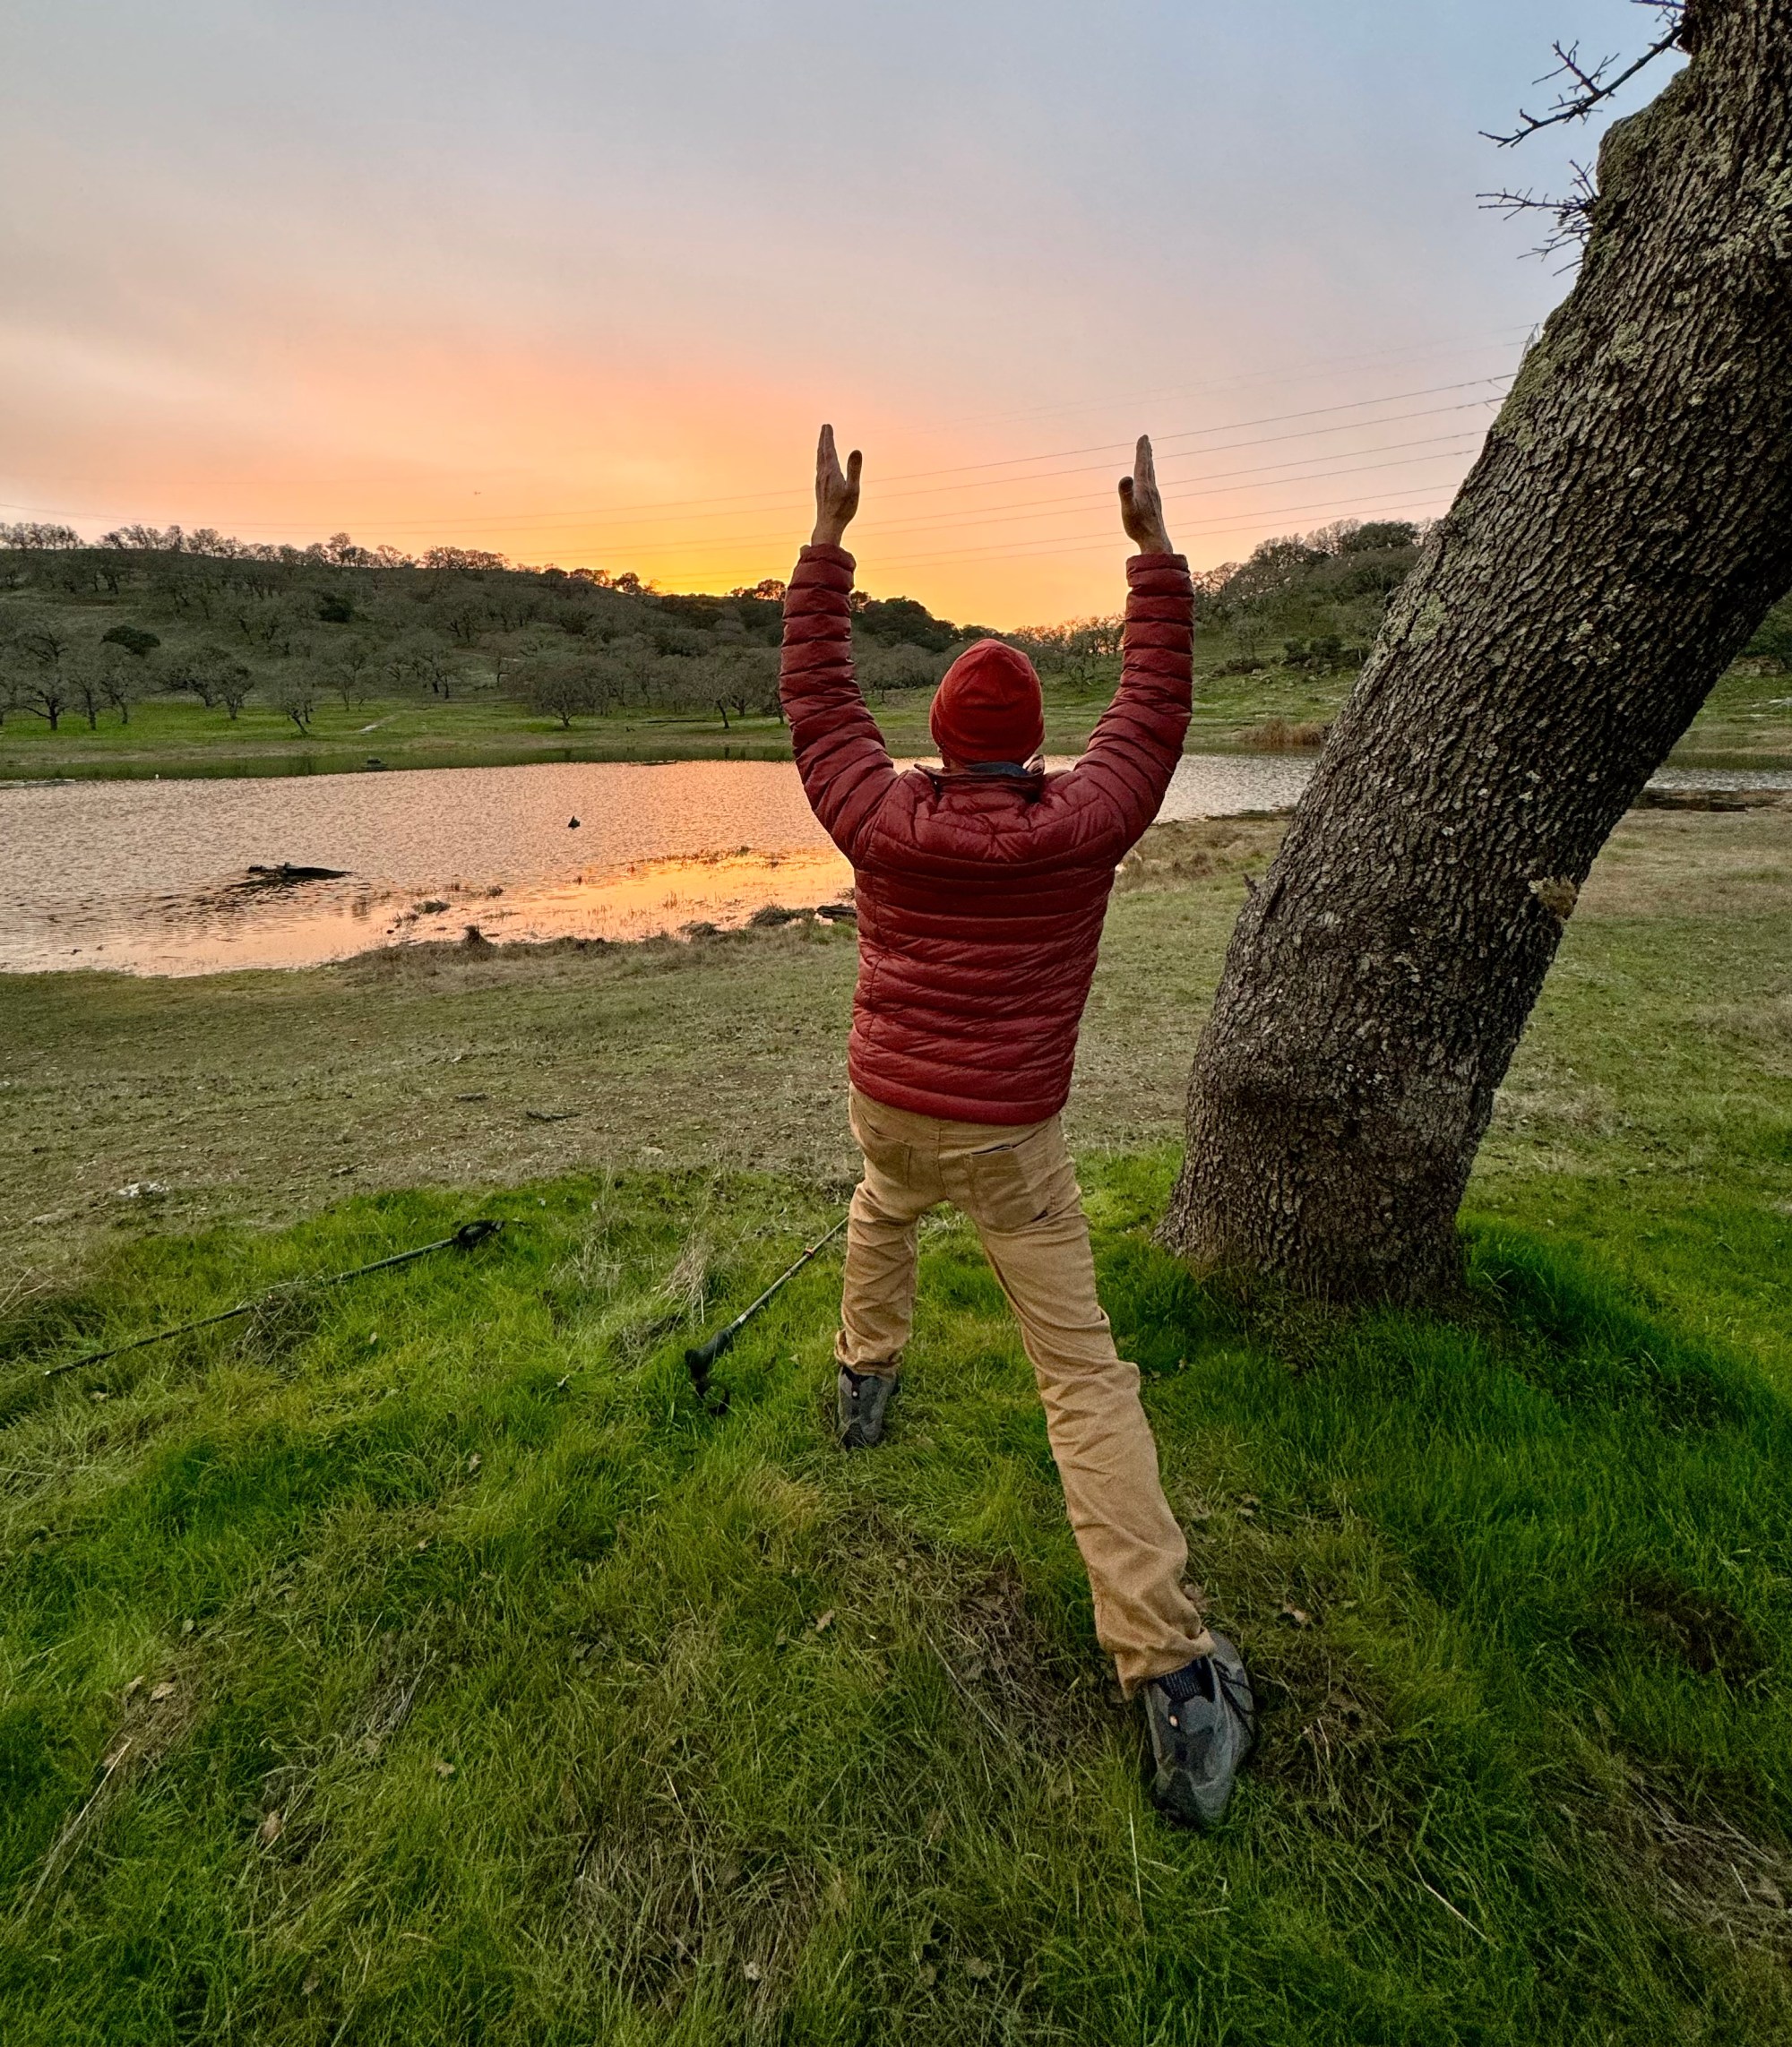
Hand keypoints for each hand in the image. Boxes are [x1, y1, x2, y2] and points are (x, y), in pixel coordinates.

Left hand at [811, 423, 862, 547]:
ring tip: (822, 441)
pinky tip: (822, 463)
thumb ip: (854, 469)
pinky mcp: (819, 488)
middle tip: (825, 427)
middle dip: (823, 439)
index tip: (827, 426)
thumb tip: (856, 450)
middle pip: (822, 452)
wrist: (828, 525)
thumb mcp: (853, 489)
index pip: (829, 450)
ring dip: (821, 449)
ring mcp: (820, 482)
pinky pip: (819, 469)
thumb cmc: (843, 509)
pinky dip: (820, 460)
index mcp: (831, 472)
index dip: (828, 437)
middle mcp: (823, 475)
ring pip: (819, 460)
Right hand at [1118, 434, 1172, 554]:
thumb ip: (1126, 493)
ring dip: (1149, 464)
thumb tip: (1125, 477)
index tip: (1144, 437)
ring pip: (1151, 476)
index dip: (1142, 450)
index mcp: (1144, 487)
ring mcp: (1154, 497)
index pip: (1142, 464)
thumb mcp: (1128, 509)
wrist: (1155, 541)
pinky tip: (1148, 482)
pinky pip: (1151, 486)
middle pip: (1149, 467)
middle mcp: (1151, 490)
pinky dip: (1149, 478)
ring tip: (1148, 457)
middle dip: (1146, 453)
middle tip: (1146, 440)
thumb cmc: (1139, 527)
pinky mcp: (1154, 505)